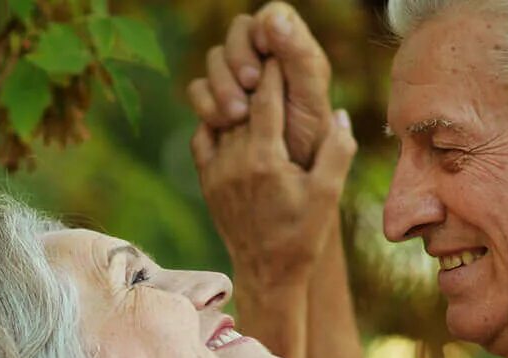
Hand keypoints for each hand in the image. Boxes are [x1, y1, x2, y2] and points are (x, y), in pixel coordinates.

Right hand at [187, 2, 332, 167]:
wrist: (287, 190)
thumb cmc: (309, 143)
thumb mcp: (309, 97)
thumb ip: (298, 55)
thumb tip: (272, 19)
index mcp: (293, 52)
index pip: (270, 15)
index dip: (262, 30)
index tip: (265, 53)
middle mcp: (264, 61)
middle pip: (236, 34)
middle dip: (238, 59)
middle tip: (250, 85)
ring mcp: (236, 81)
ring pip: (213, 62)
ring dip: (222, 85)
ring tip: (238, 115)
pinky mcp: (215, 104)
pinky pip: (198, 91)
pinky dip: (207, 105)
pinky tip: (223, 125)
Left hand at [192, 60, 355, 288]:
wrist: (267, 272)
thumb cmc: (302, 235)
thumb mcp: (327, 195)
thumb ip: (336, 153)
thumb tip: (339, 114)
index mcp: (265, 160)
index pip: (266, 100)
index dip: (274, 72)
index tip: (281, 51)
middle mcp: (234, 162)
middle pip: (240, 103)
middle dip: (253, 77)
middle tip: (263, 54)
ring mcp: (216, 172)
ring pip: (219, 119)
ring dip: (233, 97)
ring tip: (249, 80)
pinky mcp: (207, 182)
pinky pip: (202, 140)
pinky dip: (214, 122)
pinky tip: (231, 116)